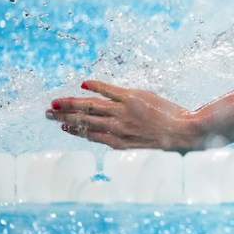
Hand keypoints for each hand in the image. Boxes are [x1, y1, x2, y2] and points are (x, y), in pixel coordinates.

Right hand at [46, 80, 203, 152]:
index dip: (74, 130)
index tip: (62, 126)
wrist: (185, 133)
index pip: (90, 134)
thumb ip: (127, 143)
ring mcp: (122, 112)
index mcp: (118, 142)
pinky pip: (108, 90)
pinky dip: (96, 86)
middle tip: (47, 113)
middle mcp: (116, 127)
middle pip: (84, 120)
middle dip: (63, 117)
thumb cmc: (169, 144)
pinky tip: (84, 84)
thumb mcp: (143, 150)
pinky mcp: (132, 98)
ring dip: (70, 103)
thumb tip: (116, 139)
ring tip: (55, 102)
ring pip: (90, 106)